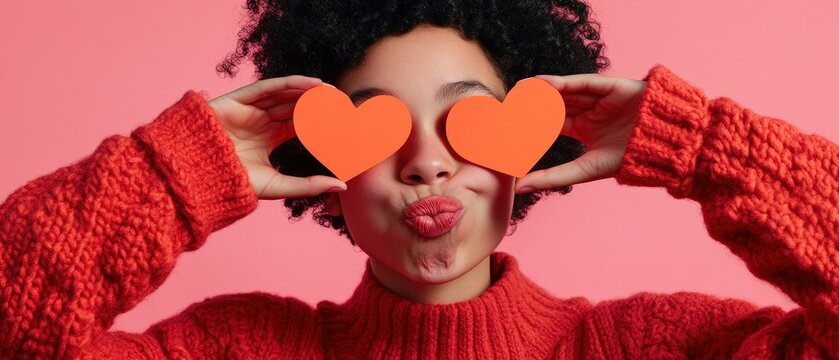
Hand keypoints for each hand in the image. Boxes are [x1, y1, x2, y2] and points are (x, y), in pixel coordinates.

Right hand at [208, 75, 346, 199]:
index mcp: (269, 139)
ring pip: (284, 95)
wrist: (199, 176)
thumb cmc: (233, 183)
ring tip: (331, 91)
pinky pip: (269, 87)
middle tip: (342, 102)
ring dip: (308, 91)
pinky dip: (291, 83)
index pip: (300, 124)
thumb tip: (341, 185)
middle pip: (294, 107)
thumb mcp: (278, 186)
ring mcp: (250, 109)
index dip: (320, 121)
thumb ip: (309, 185)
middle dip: (317, 103)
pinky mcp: (239, 99)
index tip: (344, 121)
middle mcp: (260, 122)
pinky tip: (312, 84)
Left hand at [514, 74, 646, 192]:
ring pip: (564, 91)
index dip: (530, 123)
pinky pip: (581, 82)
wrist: (664, 146)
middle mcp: (589, 111)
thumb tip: (519, 187)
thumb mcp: (583, 169)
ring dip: (541, 91)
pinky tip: (541, 83)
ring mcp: (599, 97)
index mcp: (583, 129)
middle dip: (532, 104)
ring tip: (519, 91)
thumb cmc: (628, 160)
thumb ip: (552, 177)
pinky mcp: (610, 86)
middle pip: (554, 104)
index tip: (507, 127)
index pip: (550, 123)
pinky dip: (561, 82)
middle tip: (507, 105)